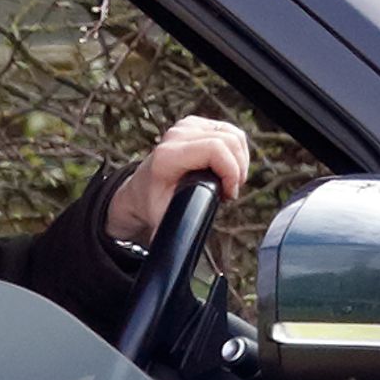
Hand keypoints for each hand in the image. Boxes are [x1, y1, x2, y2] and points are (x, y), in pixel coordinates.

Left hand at [105, 115, 250, 244]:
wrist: (140, 190)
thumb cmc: (153, 204)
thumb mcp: (163, 219)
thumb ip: (175, 231)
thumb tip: (178, 254)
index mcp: (167, 156)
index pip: (216, 149)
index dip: (231, 171)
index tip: (227, 193)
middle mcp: (175, 136)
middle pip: (230, 141)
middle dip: (238, 169)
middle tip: (228, 190)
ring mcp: (185, 127)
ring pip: (234, 135)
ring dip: (239, 160)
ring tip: (226, 180)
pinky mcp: (195, 124)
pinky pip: (229, 131)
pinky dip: (235, 149)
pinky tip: (225, 166)